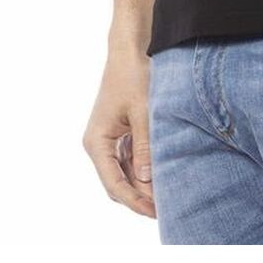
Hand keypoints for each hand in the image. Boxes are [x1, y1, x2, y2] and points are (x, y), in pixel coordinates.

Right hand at [83, 46, 155, 218]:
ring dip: (142, 186)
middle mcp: (98, 145)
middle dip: (138, 198)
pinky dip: (143, 171)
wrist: (129, 50)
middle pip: (116, 183)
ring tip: (166, 197)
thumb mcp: (142, 111)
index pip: (113, 184)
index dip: (134, 201)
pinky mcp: (118, 135)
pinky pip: (129, 161)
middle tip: (166, 210)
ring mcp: (107, 141)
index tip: (155, 212)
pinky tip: (161, 177)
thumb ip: (144, 147)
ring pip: (123, 175)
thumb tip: (146, 182)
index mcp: (96, 142)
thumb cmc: (133, 76)